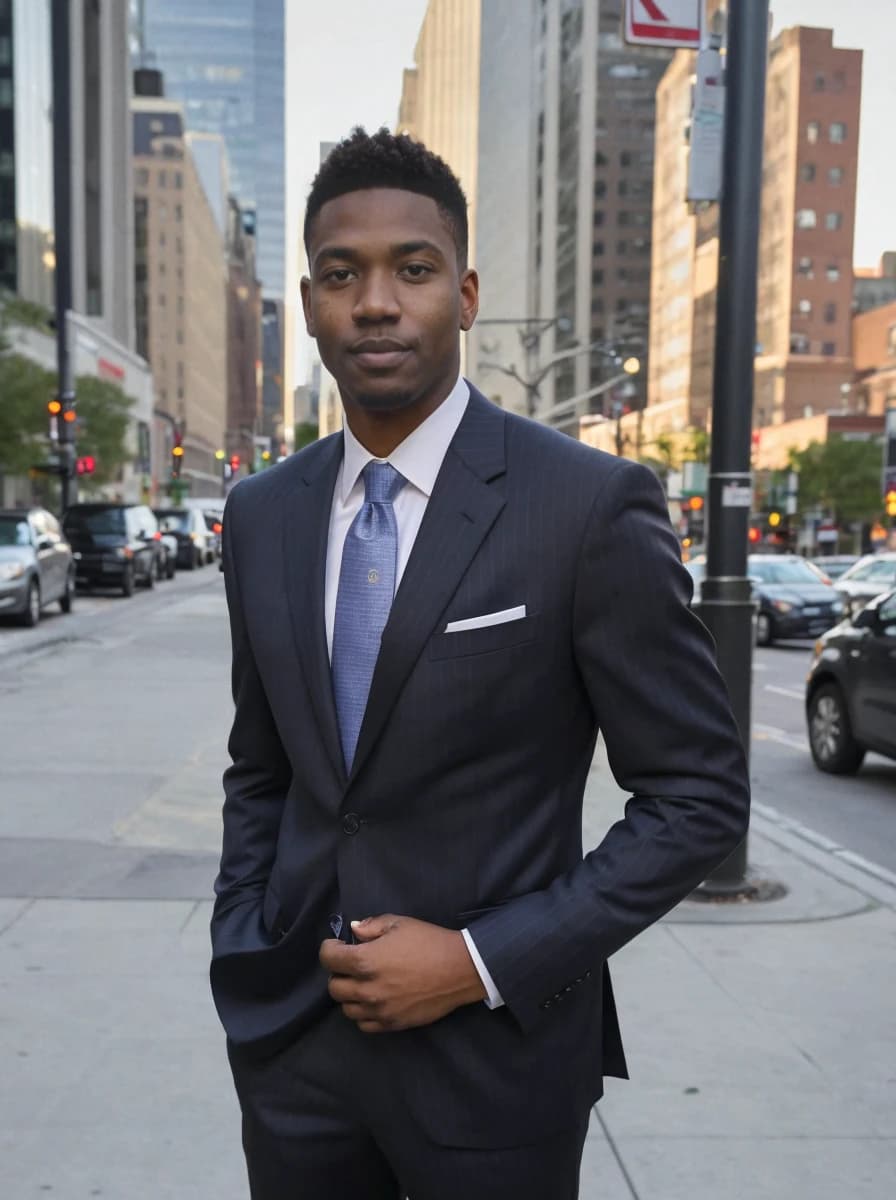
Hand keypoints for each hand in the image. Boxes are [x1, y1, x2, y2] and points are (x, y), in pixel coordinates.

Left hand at [319, 914, 486, 1033]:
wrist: (459, 969)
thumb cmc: (429, 941)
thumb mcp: (399, 923)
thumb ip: (371, 926)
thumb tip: (353, 930)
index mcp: (365, 961)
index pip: (328, 959)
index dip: (329, 949)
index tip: (337, 946)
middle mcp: (367, 989)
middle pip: (333, 987)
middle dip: (338, 973)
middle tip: (351, 965)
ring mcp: (379, 1010)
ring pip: (346, 1009)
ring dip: (350, 995)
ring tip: (363, 984)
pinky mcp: (392, 1024)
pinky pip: (364, 1024)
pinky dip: (363, 1013)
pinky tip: (374, 1001)